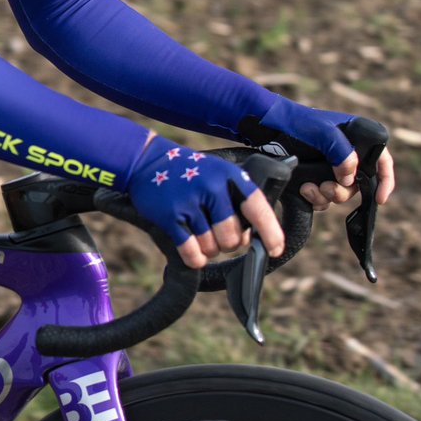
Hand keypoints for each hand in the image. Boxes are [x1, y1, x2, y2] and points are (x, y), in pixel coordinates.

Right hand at [127, 136, 284, 269]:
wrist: (146, 162)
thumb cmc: (190, 174)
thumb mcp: (218, 175)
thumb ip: (237, 201)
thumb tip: (255, 238)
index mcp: (230, 176)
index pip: (258, 208)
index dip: (270, 233)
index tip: (274, 250)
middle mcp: (212, 187)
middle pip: (232, 238)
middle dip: (226, 243)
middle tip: (215, 232)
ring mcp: (189, 201)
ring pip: (211, 248)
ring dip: (207, 249)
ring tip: (197, 231)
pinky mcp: (169, 216)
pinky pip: (191, 252)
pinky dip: (194, 258)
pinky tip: (193, 253)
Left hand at [244, 96, 395, 212]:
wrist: (264, 128)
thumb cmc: (295, 123)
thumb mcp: (321, 131)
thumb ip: (342, 151)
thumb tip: (350, 177)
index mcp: (355, 137)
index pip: (381, 159)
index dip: (385, 179)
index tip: (379, 199)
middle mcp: (345, 154)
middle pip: (358, 183)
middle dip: (344, 191)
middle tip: (327, 189)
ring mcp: (328, 167)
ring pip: (339, 193)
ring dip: (327, 197)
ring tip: (309, 189)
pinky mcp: (313, 177)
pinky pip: (322, 198)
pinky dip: (315, 199)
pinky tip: (303, 191)